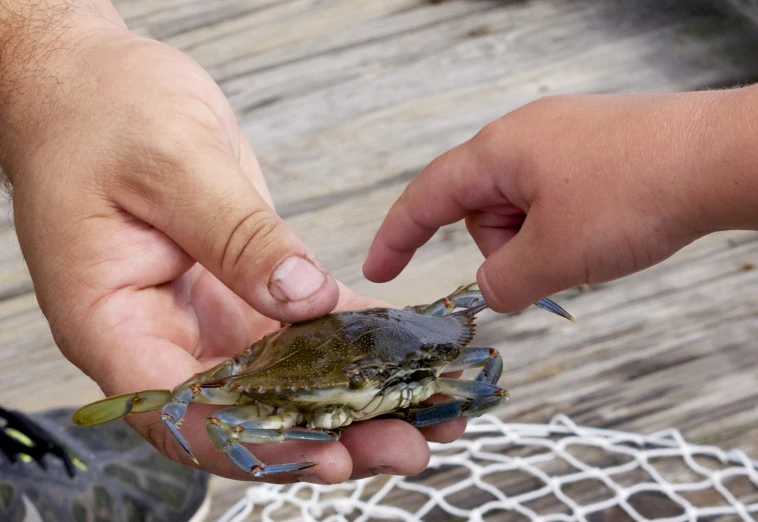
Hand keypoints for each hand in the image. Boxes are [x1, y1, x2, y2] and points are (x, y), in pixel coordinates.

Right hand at [0, 7, 461, 480]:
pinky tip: (403, 352)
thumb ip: (237, 237)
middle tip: (405, 446)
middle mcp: (160, 334)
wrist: (95, 85)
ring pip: (280, 382)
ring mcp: (203, 316)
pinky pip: (299, 329)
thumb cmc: (100, 114)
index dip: (254, 443)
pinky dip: (351, 342)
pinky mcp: (240, 288)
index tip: (329, 449)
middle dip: (326, 434)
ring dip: (350, 399)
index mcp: (114, 321)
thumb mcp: (172, 165)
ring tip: (425, 412)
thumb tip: (306, 299)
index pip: (180, 412)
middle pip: (242, 413)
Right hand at [364, 92, 738, 310]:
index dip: (396, 237)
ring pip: (521, 206)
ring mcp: (562, 136)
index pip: (426, 197)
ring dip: (539, 240)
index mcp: (498, 151)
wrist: (720, 158)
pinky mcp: (596, 146)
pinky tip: (603, 229)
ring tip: (585, 245)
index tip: (377, 268)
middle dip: (502, 248)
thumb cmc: (635, 194)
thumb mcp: (553, 256)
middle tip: (545, 264)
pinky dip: (565, 224)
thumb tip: (489, 289)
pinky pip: (557, 194)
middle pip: (481, 207)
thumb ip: (503, 282)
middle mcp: (524, 134)